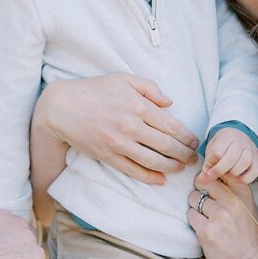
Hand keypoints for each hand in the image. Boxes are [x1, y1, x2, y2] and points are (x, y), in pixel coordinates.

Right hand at [33, 74, 199, 185]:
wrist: (63, 107)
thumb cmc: (95, 90)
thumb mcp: (123, 79)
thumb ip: (149, 87)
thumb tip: (170, 102)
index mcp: (138, 106)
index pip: (172, 126)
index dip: (187, 137)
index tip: (195, 142)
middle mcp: (131, 126)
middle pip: (167, 146)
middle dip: (184, 155)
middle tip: (193, 159)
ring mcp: (120, 144)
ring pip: (154, 161)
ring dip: (172, 167)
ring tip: (180, 168)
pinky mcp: (108, 157)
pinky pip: (134, 171)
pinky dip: (150, 177)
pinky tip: (161, 179)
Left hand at [187, 177, 257, 258]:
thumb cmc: (248, 235)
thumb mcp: (247, 206)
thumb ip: (232, 190)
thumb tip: (209, 174)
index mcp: (242, 192)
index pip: (218, 171)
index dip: (210, 177)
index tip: (211, 186)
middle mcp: (231, 200)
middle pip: (202, 181)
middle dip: (200, 191)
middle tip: (205, 203)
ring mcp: (219, 215)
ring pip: (193, 198)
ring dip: (196, 207)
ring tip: (207, 219)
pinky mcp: (206, 230)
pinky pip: (190, 215)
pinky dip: (194, 221)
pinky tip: (204, 229)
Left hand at [199, 128, 257, 183]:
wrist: (238, 136)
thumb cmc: (223, 145)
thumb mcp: (212, 150)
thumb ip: (207, 165)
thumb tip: (202, 179)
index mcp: (226, 136)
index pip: (218, 151)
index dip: (212, 164)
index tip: (208, 172)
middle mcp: (240, 141)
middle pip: (232, 157)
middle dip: (221, 170)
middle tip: (215, 175)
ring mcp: (251, 149)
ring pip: (245, 162)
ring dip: (234, 173)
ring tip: (227, 176)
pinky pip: (255, 171)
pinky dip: (247, 178)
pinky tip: (238, 179)